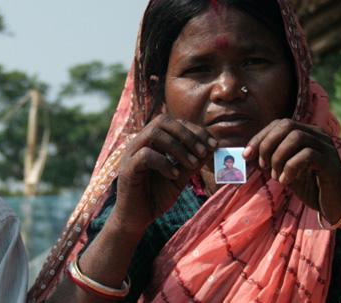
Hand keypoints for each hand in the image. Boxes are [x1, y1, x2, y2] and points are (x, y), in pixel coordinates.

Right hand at [115, 114, 216, 231]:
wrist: (137, 219)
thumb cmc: (157, 196)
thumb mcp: (181, 177)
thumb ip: (194, 162)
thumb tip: (212, 148)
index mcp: (153, 141)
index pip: (174, 123)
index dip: (195, 130)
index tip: (214, 144)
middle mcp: (140, 142)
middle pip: (162, 121)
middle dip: (187, 134)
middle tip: (203, 151)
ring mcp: (131, 154)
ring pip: (154, 134)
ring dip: (178, 148)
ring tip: (192, 165)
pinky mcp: (127, 169)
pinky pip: (145, 155)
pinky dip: (164, 163)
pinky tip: (174, 176)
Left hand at [243, 119, 340, 223]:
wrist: (337, 206)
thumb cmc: (310, 187)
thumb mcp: (284, 171)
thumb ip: (269, 160)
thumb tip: (246, 154)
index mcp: (307, 133)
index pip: (279, 124)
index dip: (260, 137)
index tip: (247, 155)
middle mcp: (318, 135)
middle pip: (287, 125)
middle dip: (267, 144)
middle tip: (263, 166)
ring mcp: (326, 147)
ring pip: (296, 137)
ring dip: (279, 157)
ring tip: (276, 176)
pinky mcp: (331, 162)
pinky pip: (307, 155)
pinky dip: (290, 168)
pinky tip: (286, 181)